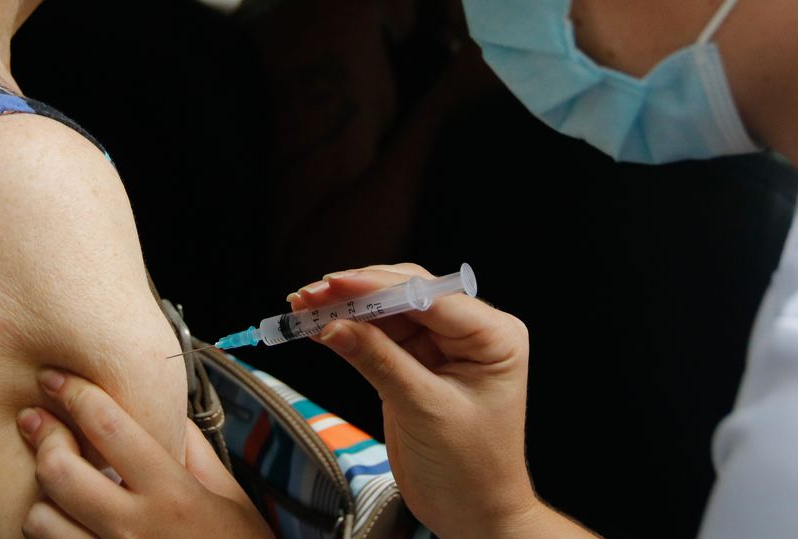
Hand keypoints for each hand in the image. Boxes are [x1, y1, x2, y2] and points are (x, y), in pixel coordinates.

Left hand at [16, 369, 273, 538]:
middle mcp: (136, 527)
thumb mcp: (230, 497)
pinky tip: (61, 521)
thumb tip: (168, 407)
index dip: (76, 394)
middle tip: (37, 421)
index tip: (56, 377)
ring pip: (39, 520)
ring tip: (53, 485)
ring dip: (41, 496)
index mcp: (173, 494)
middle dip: (42, 437)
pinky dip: (48, 533)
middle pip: (60, 470)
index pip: (110, 429)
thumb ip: (195, 451)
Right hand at [291, 263, 535, 538]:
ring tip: (303, 306)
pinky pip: (379, 335)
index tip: (334, 283)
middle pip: (406, 294)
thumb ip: (378, 360)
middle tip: (310, 295)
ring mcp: (442, 345)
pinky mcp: (417, 361)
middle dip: (356, 293)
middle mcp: (471, 331)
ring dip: (345, 308)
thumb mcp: (424, 410)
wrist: (473, 514)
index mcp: (493, 336)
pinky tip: (317, 325)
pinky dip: (348, 330)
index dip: (378, 286)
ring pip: (387, 310)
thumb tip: (332, 325)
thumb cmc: (470, 469)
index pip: (429, 296)